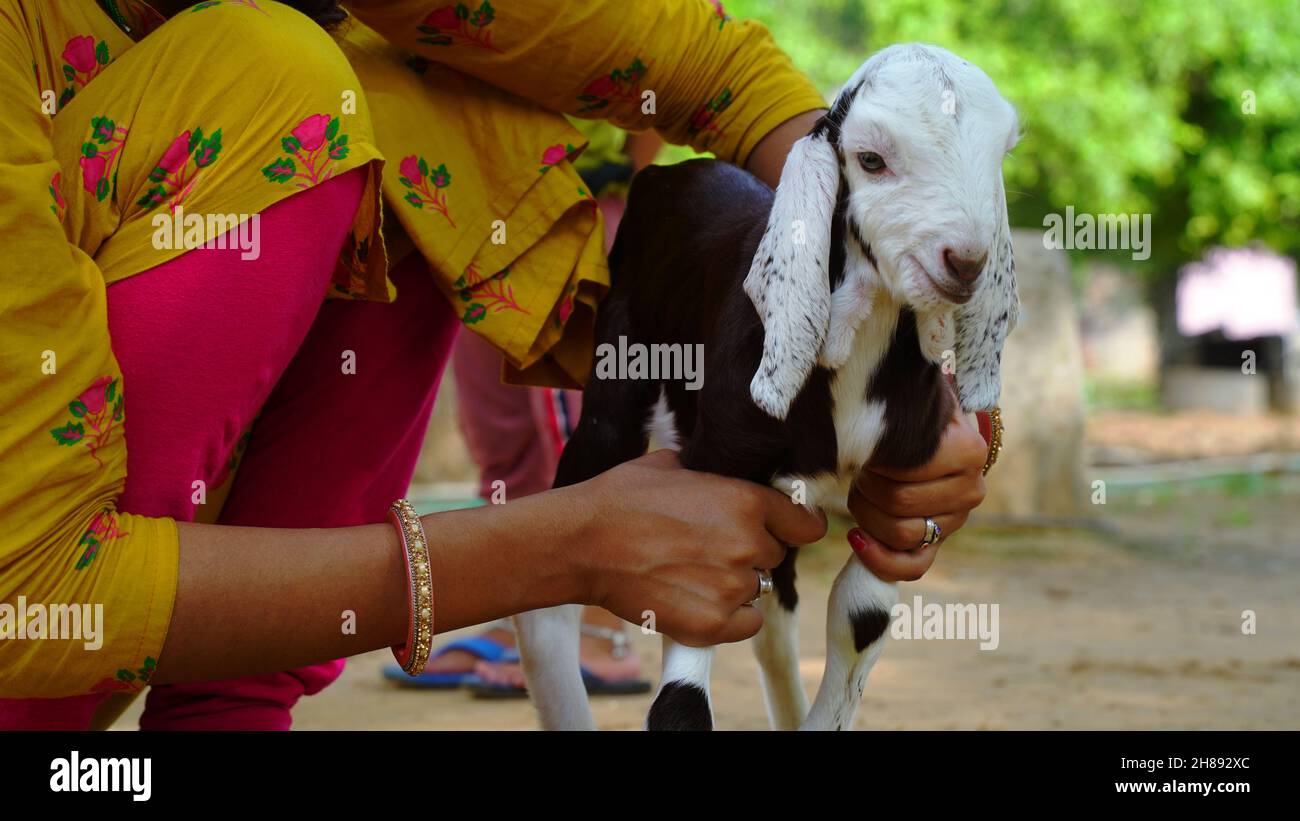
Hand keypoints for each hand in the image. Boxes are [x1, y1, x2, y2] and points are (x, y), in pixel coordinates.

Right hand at [571, 449, 825, 645]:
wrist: (583, 542)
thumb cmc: (622, 497)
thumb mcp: (674, 464)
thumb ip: (715, 473)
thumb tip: (728, 471)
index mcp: (747, 501)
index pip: (806, 524)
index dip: (793, 526)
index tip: (782, 529)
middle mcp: (749, 545)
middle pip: (774, 556)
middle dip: (751, 551)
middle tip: (709, 547)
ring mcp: (732, 588)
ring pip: (756, 588)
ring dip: (734, 582)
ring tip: (691, 571)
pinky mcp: (712, 625)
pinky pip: (747, 623)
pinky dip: (730, 616)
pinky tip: (698, 599)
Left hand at [847, 409, 988, 581]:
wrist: (925, 435)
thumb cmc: (908, 417)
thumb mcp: (913, 401)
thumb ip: (906, 404)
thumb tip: (889, 394)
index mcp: (969, 452)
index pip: (908, 471)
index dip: (874, 462)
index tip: (864, 447)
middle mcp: (971, 490)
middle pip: (900, 505)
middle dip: (865, 488)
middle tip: (859, 471)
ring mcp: (956, 521)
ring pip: (901, 535)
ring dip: (867, 516)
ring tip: (858, 491)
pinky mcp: (938, 543)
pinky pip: (912, 567)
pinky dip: (879, 559)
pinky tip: (856, 538)